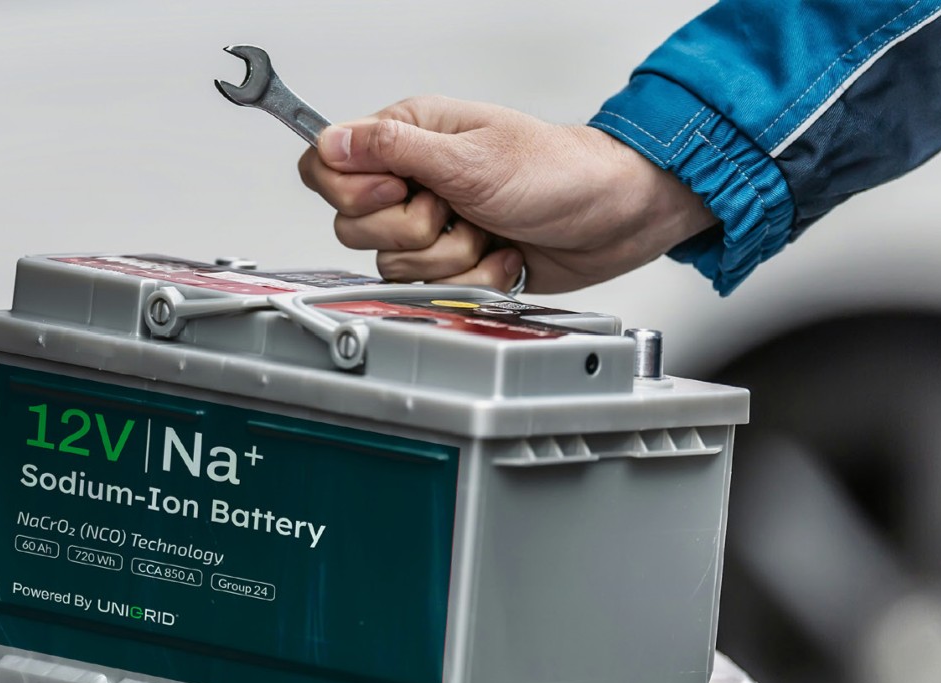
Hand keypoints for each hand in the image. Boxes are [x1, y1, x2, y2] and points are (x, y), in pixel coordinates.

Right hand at [297, 96, 716, 293]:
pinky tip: (499, 255)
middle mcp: (412, 178)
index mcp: (408, 135)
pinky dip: (471, 279)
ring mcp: (430, 224)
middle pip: (353, 225)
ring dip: (449, 257)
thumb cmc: (558, 173)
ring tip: (487, 232)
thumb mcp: (470, 158)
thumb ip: (393, 149)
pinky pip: (429, 288)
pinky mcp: (450, 262)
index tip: (398, 190)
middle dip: (412, 231)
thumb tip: (332, 140)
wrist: (612, 219)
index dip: (352, 189)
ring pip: (392, 263)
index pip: (328, 165)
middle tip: (454, 209)